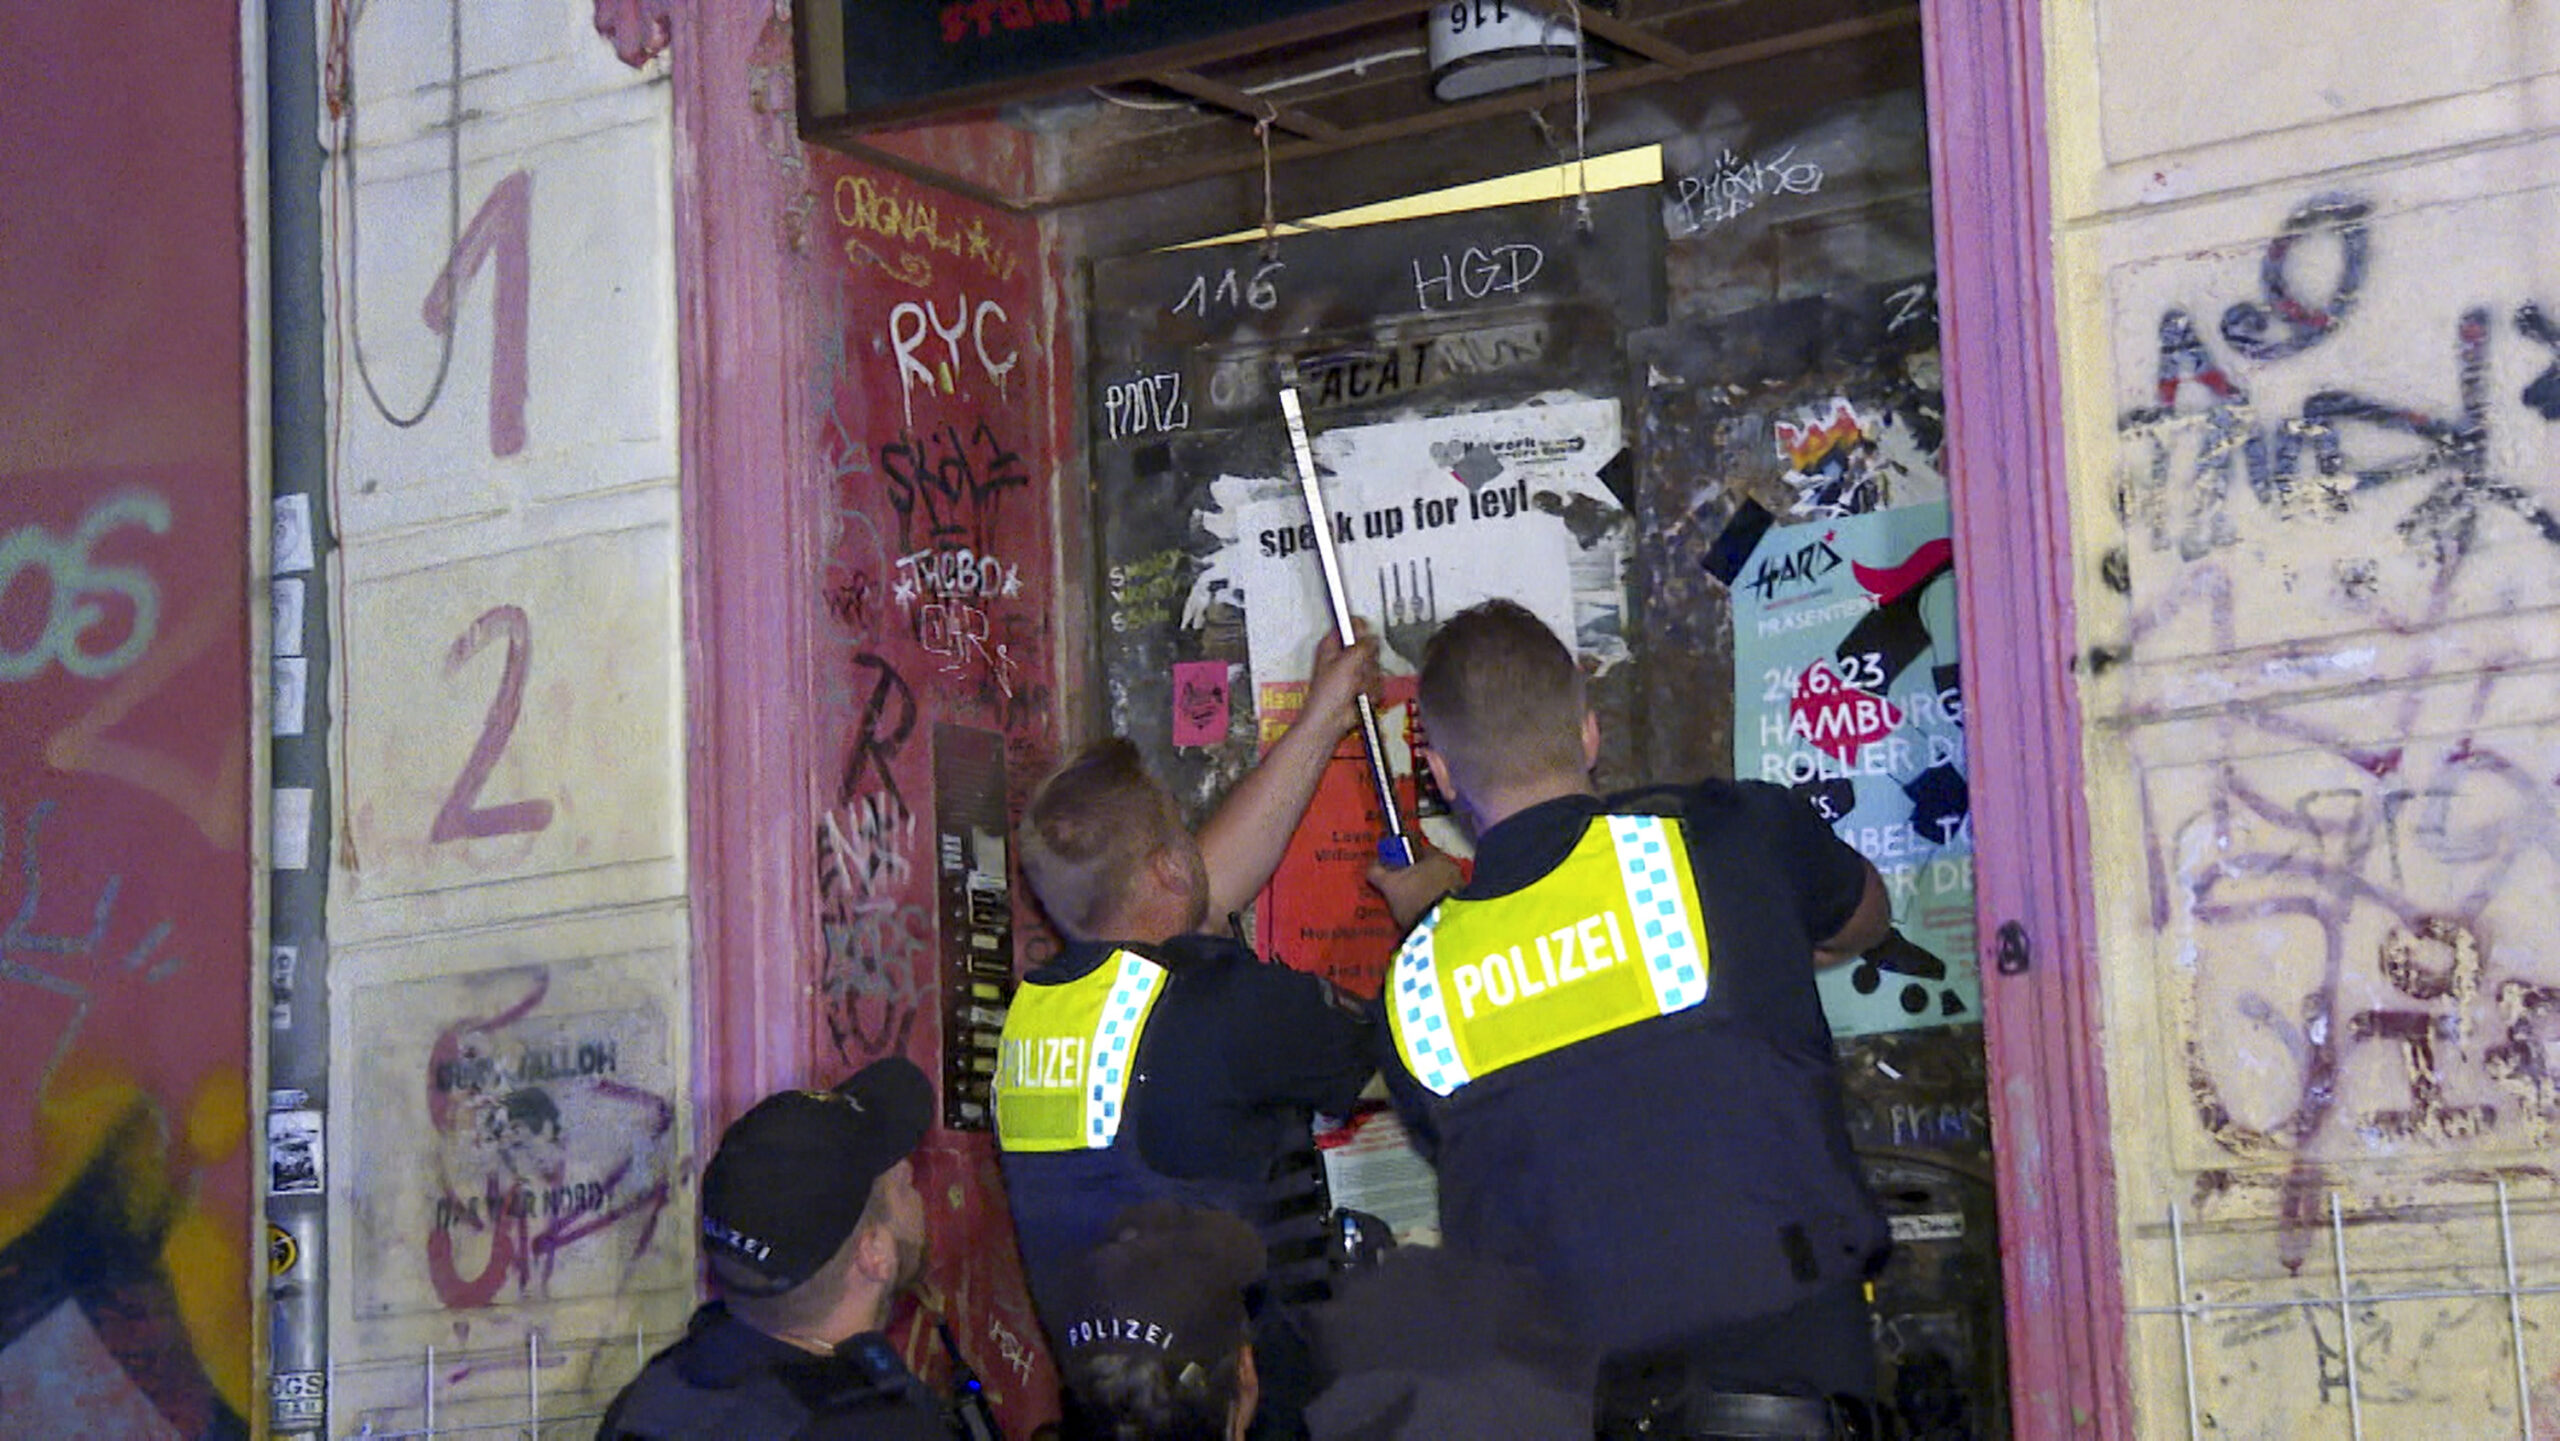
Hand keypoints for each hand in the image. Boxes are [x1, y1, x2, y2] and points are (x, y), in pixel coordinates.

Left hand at [1300, 628, 1381, 742]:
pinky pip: (1377, 682)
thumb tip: (1372, 637)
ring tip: (1356, 689)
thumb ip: (1362, 646)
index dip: (1361, 629)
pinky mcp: (1363, 686)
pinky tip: (1360, 697)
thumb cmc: (1328, 694)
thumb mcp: (1346, 663)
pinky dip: (1371, 692)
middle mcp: (1343, 656)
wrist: (1330, 721)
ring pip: (1375, 666)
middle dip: (1368, 662)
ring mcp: (1354, 672)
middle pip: (1369, 646)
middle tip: (1358, 671)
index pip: (1351, 625)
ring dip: (1368, 680)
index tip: (1365, 639)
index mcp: (1332, 645)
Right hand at [1367, 848, 1463, 929]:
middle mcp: (1452, 868)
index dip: (1404, 858)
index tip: (1394, 869)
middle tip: (1400, 890)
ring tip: (1411, 908)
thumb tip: (1371, 866)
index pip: (1419, 851)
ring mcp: (1460, 888)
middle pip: (1429, 870)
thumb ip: (1378, 873)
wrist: (1444, 927)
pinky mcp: (1463, 907)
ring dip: (1426, 893)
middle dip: (1416, 878)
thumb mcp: (1390, 885)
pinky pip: (1444, 902)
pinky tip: (1424, 917)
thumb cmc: (1415, 897)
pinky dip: (1434, 906)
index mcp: (1436, 856)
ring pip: (1437, 887)